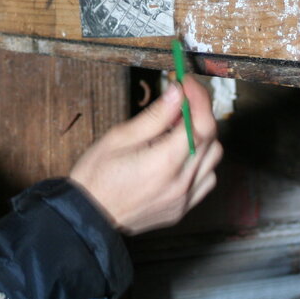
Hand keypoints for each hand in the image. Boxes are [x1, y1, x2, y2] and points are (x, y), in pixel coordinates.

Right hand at [68, 74, 222, 234]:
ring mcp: (183, 199)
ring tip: (177, 127)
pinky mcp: (181, 209)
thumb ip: (155, 116)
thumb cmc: (96, 175)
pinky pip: (205, 180)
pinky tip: (180, 154)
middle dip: (201, 112)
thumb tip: (177, 93)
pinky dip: (201, 161)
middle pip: (211, 139)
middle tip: (181, 98)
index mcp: (164, 162)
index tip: (187, 82)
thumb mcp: (119, 137)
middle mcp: (180, 183)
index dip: (199, 98)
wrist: (87, 216)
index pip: (199, 123)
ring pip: (212, 159)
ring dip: (203, 137)